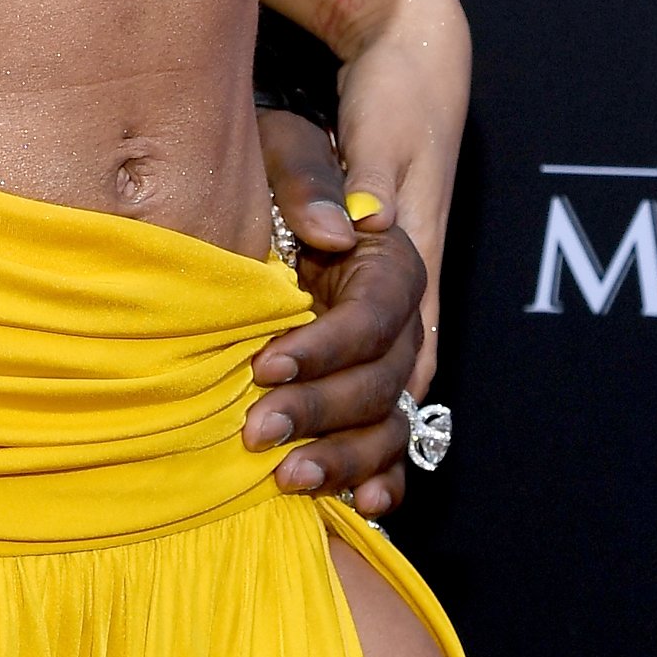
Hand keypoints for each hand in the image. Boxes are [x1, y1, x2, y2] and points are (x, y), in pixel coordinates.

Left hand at [246, 101, 427, 515]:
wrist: (266, 195)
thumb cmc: (276, 165)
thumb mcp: (285, 149)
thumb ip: (308, 182)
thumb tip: (333, 232)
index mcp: (391, 260)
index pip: (376, 316)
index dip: (327, 347)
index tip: (265, 364)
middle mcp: (403, 319)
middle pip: (382, 379)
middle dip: (320, 411)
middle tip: (254, 431)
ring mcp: (390, 362)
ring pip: (389, 423)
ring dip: (344, 458)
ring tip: (287, 480)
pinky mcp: (369, 394)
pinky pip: (392, 445)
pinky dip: (380, 479)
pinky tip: (359, 507)